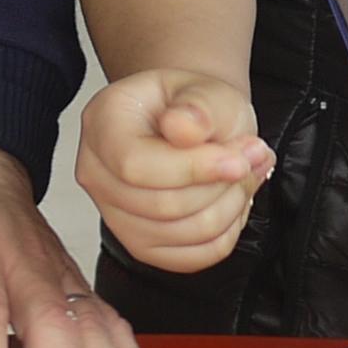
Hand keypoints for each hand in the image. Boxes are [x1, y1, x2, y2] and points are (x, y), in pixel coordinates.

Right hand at [76, 69, 271, 271]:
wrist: (194, 125)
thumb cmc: (195, 106)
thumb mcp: (207, 90)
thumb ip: (199, 106)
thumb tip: (182, 128)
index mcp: (103, 123)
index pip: (136, 165)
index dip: (193, 169)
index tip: (238, 159)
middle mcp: (97, 172)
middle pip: (162, 205)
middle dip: (221, 187)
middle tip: (250, 158)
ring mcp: (114, 214)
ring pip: (181, 234)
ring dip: (229, 207)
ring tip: (244, 174)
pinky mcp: (140, 245)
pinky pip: (191, 258)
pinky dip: (224, 233)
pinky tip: (230, 201)